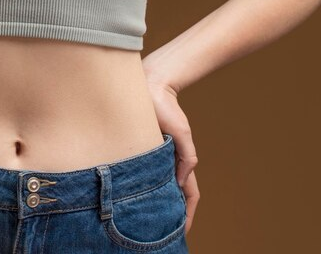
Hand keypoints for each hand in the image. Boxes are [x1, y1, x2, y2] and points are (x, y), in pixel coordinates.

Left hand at [145, 78, 199, 235]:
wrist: (149, 86)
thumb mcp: (181, 133)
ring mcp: (154, 157)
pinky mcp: (139, 151)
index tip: (183, 231)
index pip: (189, 194)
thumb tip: (180, 183)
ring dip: (157, 205)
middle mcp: (167, 161)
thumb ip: (186, 156)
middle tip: (164, 235)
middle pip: (173, 196)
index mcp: (180, 160)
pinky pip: (141, 175)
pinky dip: (142, 189)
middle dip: (172, 216)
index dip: (188, 214)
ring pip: (157, 188)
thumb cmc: (166, 107)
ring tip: (149, 224)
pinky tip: (131, 199)